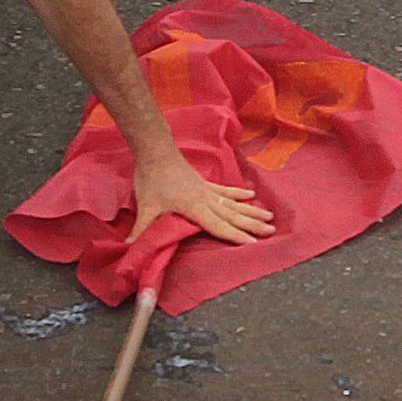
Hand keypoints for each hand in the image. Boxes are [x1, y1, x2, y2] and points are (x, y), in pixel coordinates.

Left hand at [130, 143, 269, 247]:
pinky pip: (226, 191)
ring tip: (270, 217)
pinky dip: (238, 193)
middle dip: (252, 224)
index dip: (236, 236)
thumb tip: (129, 249)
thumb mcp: (146, 207)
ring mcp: (207, 190)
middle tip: (272, 231)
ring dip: (251, 210)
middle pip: (233, 215)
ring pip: (234, 203)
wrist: (156, 151)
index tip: (253, 244)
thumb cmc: (152, 180)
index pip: (219, 226)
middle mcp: (206, 199)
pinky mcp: (204, 183)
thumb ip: (142, 230)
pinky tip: (250, 194)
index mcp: (195, 208)